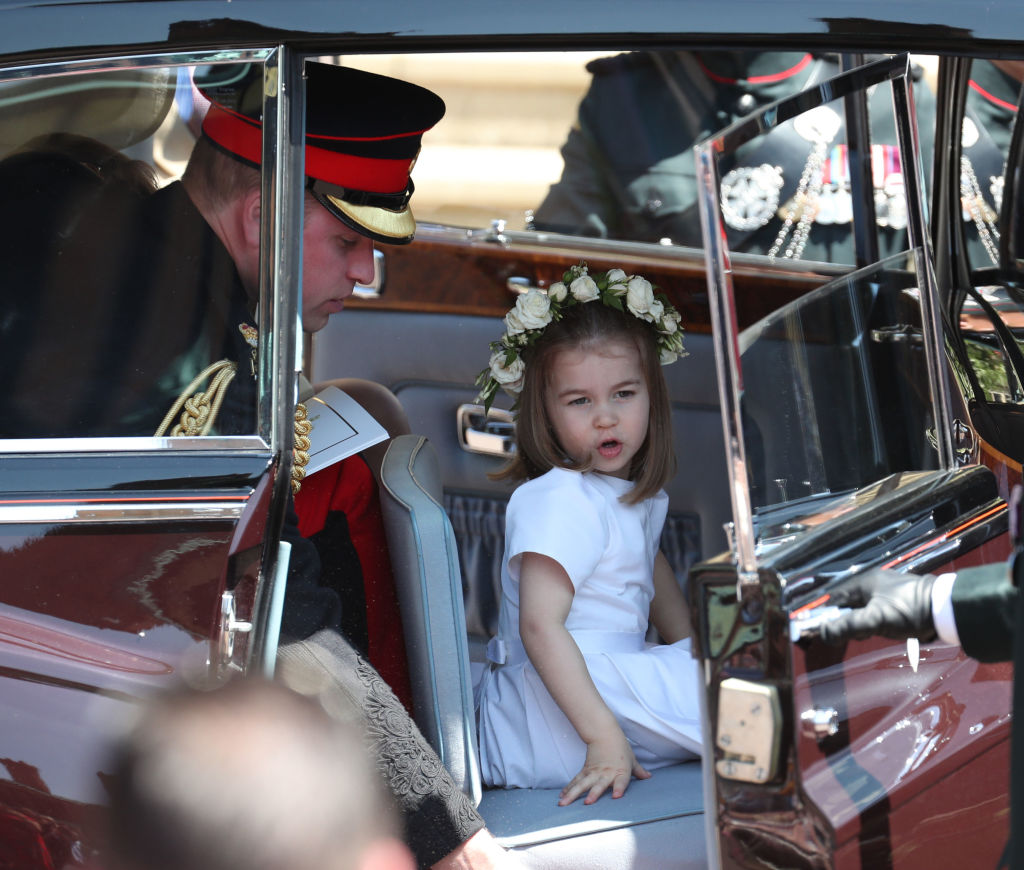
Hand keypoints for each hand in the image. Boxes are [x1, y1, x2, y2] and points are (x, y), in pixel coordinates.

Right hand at [558, 726, 649, 806]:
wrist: (604, 732)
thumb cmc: (620, 746)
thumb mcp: (631, 758)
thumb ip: (639, 770)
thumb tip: (648, 777)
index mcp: (621, 771)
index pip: (621, 781)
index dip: (619, 788)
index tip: (617, 796)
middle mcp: (607, 773)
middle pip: (599, 784)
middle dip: (593, 793)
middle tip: (588, 803)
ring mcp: (594, 772)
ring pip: (583, 784)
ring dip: (574, 794)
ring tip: (565, 803)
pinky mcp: (586, 770)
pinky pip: (577, 780)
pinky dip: (569, 788)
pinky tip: (562, 796)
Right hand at [817, 568, 936, 644]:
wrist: (946, 610)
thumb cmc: (909, 610)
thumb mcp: (876, 619)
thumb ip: (848, 626)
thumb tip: (823, 633)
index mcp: (863, 581)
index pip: (835, 598)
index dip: (828, 615)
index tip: (827, 631)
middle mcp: (872, 583)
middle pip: (848, 606)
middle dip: (848, 622)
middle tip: (859, 634)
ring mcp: (886, 592)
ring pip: (862, 611)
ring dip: (863, 625)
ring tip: (872, 633)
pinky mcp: (898, 602)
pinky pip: (876, 614)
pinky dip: (875, 624)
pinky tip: (882, 631)